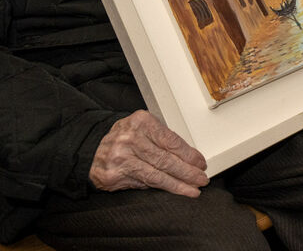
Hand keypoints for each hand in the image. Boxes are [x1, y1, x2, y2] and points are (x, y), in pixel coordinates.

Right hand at [89, 110, 207, 195]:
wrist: (90, 149)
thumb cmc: (123, 137)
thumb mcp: (143, 128)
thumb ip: (163, 138)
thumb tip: (189, 157)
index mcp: (141, 122)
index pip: (171, 141)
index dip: (189, 155)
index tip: (200, 163)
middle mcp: (130, 139)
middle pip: (166, 159)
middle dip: (187, 172)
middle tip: (201, 179)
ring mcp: (121, 158)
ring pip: (156, 175)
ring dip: (178, 184)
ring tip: (193, 189)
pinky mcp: (114, 176)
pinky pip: (143, 183)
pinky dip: (161, 187)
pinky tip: (173, 190)